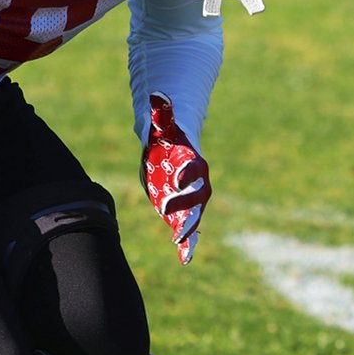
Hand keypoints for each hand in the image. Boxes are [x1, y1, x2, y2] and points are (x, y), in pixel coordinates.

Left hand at [142, 93, 211, 264]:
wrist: (171, 154)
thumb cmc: (167, 138)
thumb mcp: (162, 126)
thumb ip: (162, 114)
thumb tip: (157, 95)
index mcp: (193, 163)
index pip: (195, 170)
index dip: (188, 175)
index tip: (177, 179)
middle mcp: (195, 185)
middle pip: (197, 198)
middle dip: (185, 206)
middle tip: (168, 212)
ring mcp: (189, 200)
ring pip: (193, 217)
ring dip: (188, 230)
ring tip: (180, 243)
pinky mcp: (181, 212)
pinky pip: (188, 230)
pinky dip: (188, 245)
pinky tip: (184, 259)